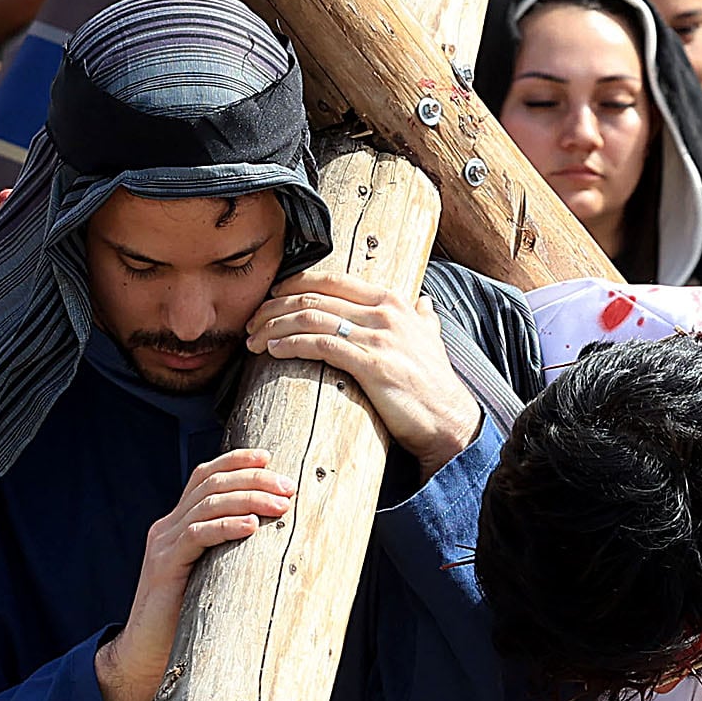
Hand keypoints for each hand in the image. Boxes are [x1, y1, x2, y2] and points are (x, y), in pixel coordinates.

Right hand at [96, 448, 291, 700]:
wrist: (145, 653)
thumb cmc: (184, 619)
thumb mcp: (209, 576)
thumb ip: (226, 553)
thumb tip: (272, 539)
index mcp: (176, 525)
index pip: (204, 477)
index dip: (234, 461)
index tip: (268, 457)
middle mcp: (167, 528)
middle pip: (210, 484)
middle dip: (252, 479)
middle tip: (287, 486)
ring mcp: (163, 544)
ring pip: (206, 504)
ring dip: (247, 499)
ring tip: (279, 505)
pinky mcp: (164, 566)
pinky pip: (196, 535)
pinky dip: (226, 526)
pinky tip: (251, 527)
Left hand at [245, 273, 482, 471]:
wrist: (449, 421)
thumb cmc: (434, 386)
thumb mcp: (431, 341)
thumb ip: (423, 318)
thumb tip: (424, 302)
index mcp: (392, 301)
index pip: (330, 279)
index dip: (292, 284)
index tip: (269, 298)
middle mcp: (384, 312)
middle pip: (313, 297)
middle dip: (273, 307)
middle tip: (252, 322)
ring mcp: (378, 336)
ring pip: (311, 317)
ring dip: (274, 327)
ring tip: (254, 340)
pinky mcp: (371, 363)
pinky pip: (320, 344)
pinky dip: (290, 343)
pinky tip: (273, 350)